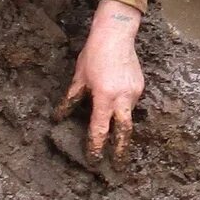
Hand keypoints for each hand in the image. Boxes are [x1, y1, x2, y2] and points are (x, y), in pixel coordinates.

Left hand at [59, 2, 145, 158]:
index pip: (100, 129)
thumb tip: (59, 117)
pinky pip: (131, 103)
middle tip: (116, 164)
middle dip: (120, 149)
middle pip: (124, 131)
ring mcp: (134, 92)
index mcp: (105, 97)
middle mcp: (122, 97)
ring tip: (115, 138)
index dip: (96, 146)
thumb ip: (71, 100)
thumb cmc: (94, 54)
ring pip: (128, 116)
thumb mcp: (79, 78)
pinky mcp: (140, 86)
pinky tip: (116, 104)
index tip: (94, 159)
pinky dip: (123, 109)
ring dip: (120, 127)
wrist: (116, 34)